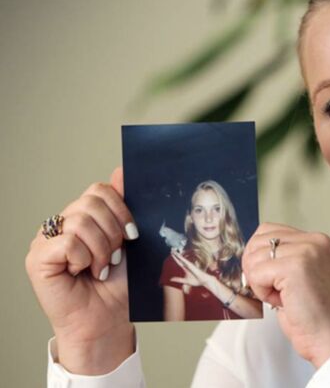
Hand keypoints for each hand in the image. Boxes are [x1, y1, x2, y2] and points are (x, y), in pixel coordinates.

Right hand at [25, 167, 137, 373]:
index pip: (99, 190)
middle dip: (113, 231)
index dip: (121, 208)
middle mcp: (62, 224)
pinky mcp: (37, 258)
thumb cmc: (118, 285)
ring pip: (81, 221)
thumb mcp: (129, 241)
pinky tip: (83, 272)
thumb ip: (123, 207)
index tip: (132, 234)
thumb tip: (122, 170)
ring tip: (101, 267)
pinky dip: (84, 258)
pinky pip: (68, 242)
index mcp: (83, 217)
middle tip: (115, 256)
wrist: (108, 319)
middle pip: (91, 201)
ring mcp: (46, 240)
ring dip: (101, 248)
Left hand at [170, 252, 217, 287]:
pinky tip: (178, 255)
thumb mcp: (185, 281)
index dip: (175, 259)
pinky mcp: (191, 265)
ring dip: (177, 255)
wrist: (203, 281)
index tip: (172, 255)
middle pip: (180, 259)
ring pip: (181, 259)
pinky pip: (185, 261)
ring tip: (173, 251)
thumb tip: (170, 279)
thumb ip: (178, 280)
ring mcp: (189, 265)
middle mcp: (187, 266)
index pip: (179, 262)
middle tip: (171, 250)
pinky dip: (181, 258)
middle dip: (175, 255)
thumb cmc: (196, 281)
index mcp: (186, 269)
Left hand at [243, 223, 329, 367]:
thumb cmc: (316, 315)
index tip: (269, 278)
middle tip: (275, 290)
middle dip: (256, 268)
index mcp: (318, 241)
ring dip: (260, 283)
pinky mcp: (296, 266)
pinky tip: (282, 302)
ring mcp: (307, 251)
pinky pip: (257, 274)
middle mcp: (315, 241)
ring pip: (255, 257)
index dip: (259, 256)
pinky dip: (262, 292)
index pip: (270, 231)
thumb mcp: (303, 275)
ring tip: (283, 297)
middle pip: (258, 241)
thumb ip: (285, 258)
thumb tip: (251, 253)